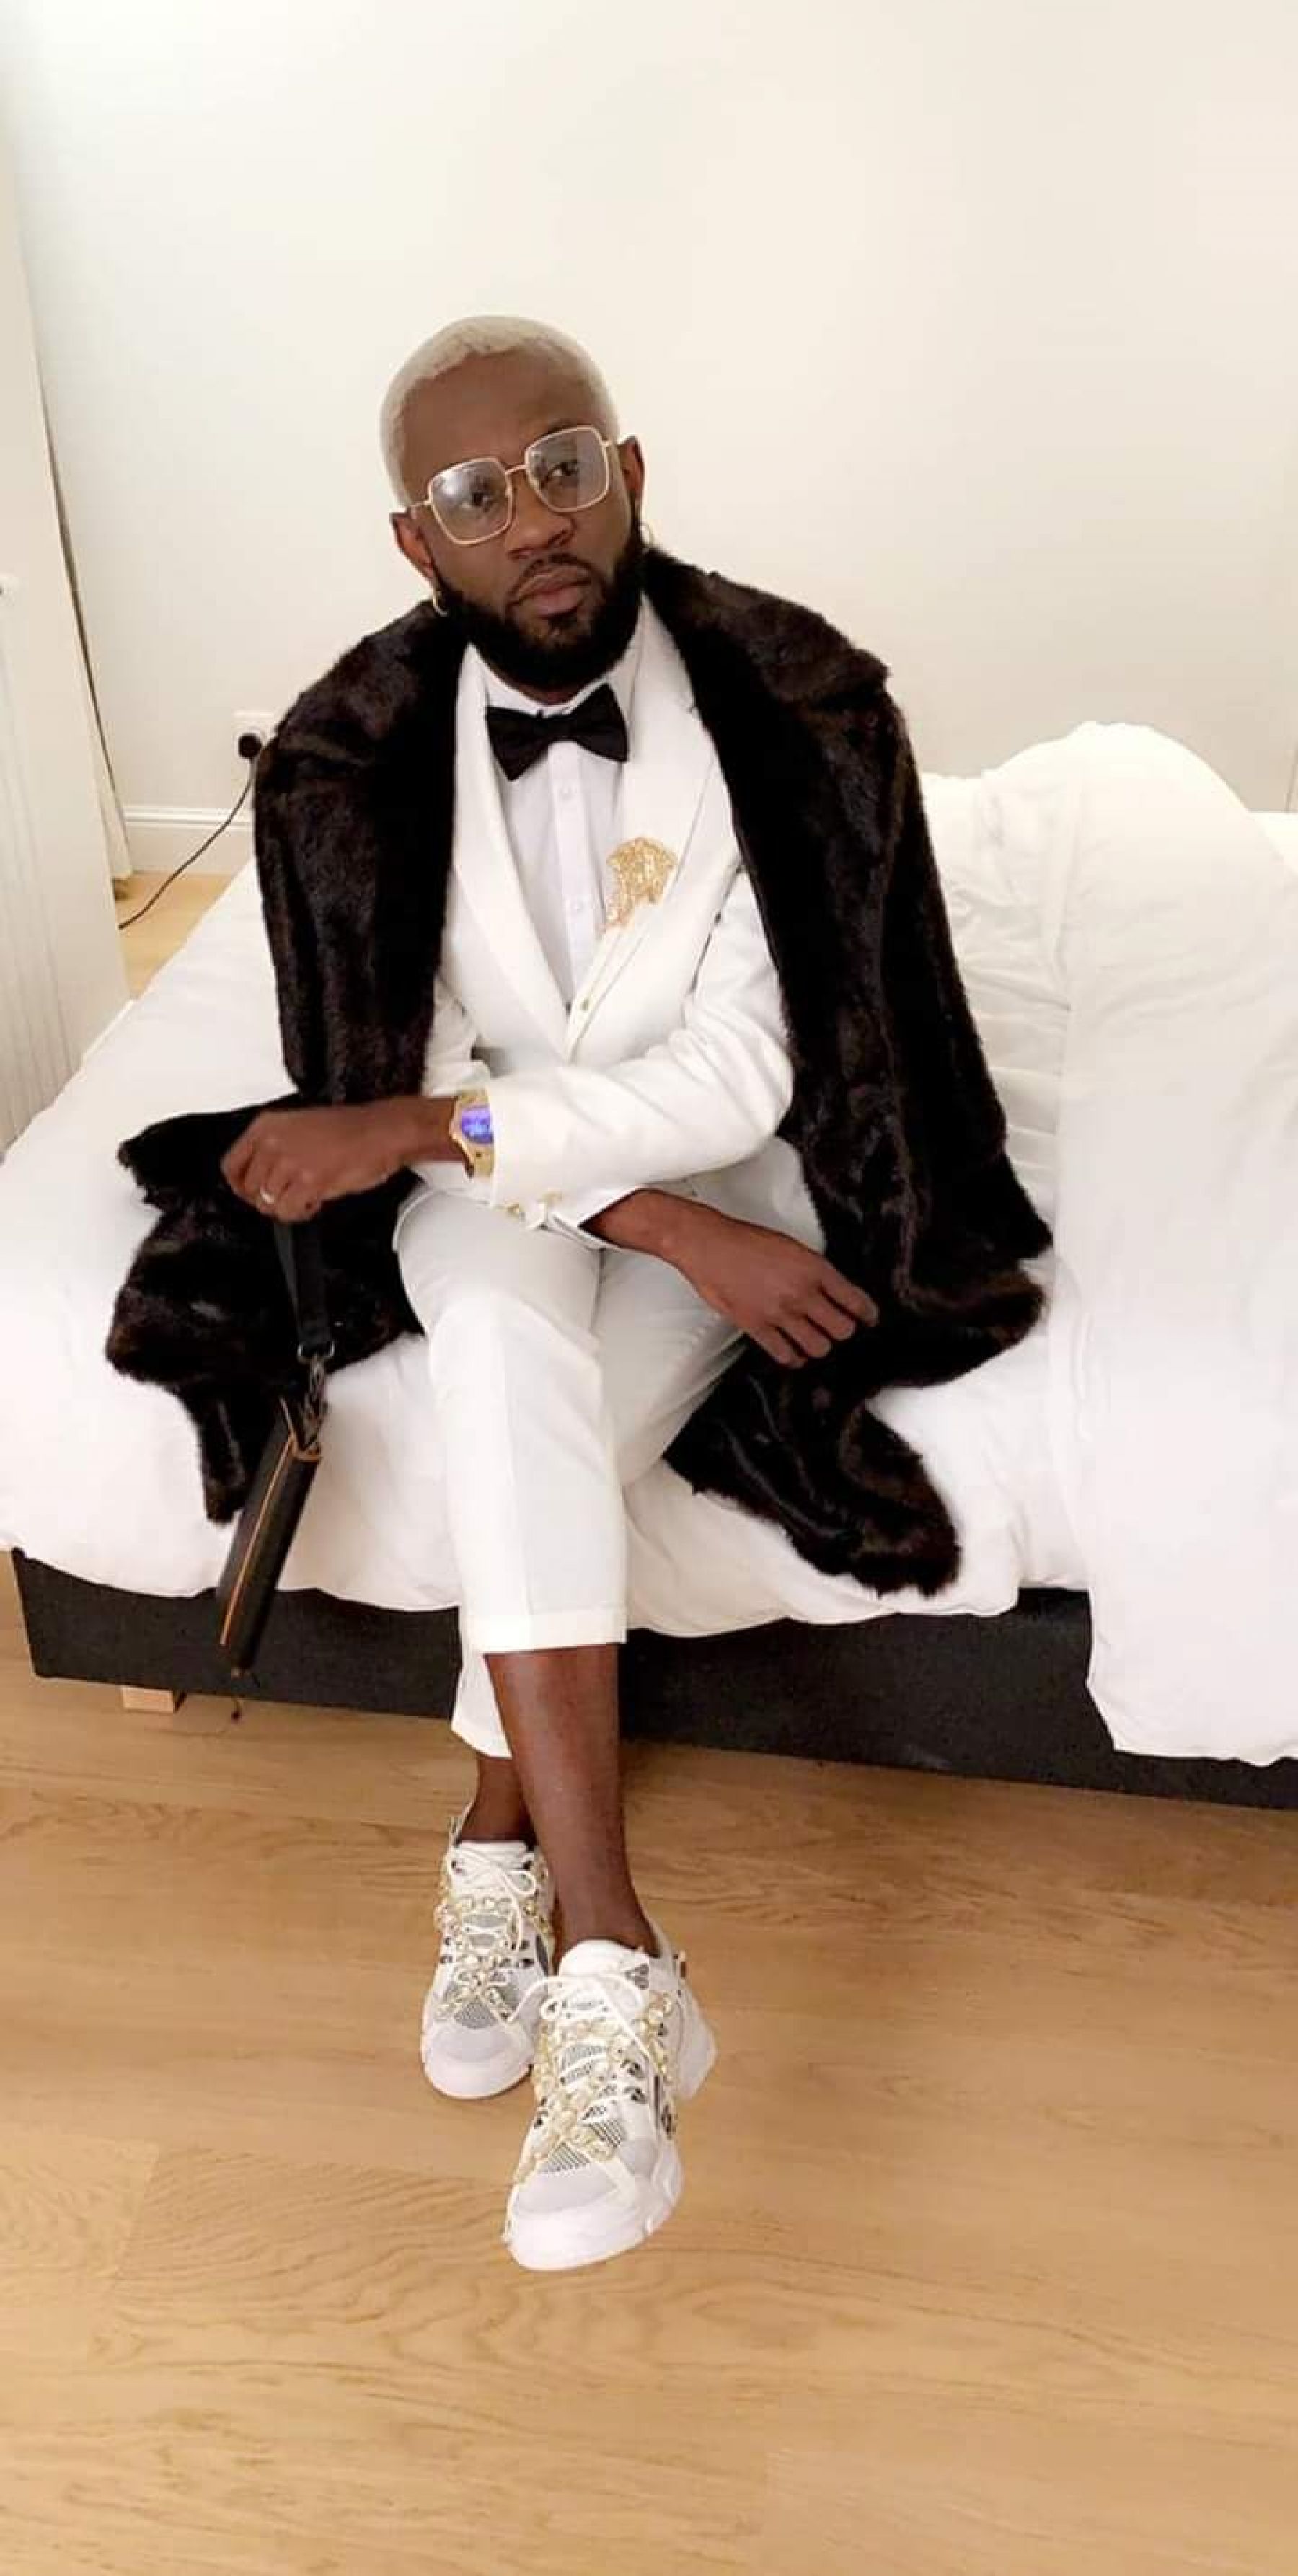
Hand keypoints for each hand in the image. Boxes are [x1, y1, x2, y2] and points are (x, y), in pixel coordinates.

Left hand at [220, 1101, 419, 1221]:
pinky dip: (301, 1212)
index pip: (231, 1165)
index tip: (250, 1193)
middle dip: (268, 1199)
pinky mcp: (308, 1181)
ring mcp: (290, 1161)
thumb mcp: (298, 1126)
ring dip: (288, 1206)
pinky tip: (314, 1201)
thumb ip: (274, 1148)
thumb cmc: (349, 1129)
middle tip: (288, 1196)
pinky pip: (288, 1211)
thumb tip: (261, 1177)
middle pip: (250, 1189)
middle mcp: (274, 1142)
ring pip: (268, 1203)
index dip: (240, 1186)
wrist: (381, 1131)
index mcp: (267, 1125)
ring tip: (306, 1196)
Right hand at [666, 1203, 877, 1365]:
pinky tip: (792, 1351)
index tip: (868, 1318)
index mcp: (814, 1269)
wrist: (709, 1245)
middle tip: (836, 1327)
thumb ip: (814, 1271)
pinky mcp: (757, 1327)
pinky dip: (793, 1358)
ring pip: (818, 1347)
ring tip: (812, 1339)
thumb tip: (832, 1291)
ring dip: (818, 1346)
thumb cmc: (746, 1242)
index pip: (855, 1301)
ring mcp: (779, 1313)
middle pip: (842, 1330)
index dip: (867, 1314)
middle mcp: (801, 1293)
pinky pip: (785, 1355)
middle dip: (842, 1331)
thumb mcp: (792, 1247)